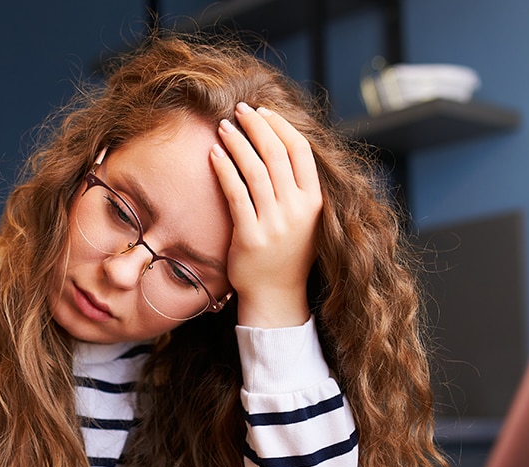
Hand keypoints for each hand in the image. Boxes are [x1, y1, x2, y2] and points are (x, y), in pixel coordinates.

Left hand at [210, 102, 321, 327]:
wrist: (276, 294)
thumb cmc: (287, 251)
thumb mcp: (305, 218)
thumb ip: (299, 186)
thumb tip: (282, 143)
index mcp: (315, 201)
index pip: (300, 150)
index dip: (280, 126)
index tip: (262, 111)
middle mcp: (298, 210)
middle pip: (276, 154)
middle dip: (256, 125)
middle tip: (238, 109)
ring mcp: (275, 224)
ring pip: (254, 170)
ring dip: (237, 142)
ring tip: (222, 126)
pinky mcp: (251, 236)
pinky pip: (236, 194)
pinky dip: (224, 169)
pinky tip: (213, 154)